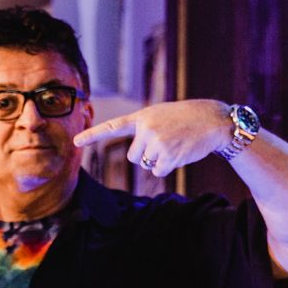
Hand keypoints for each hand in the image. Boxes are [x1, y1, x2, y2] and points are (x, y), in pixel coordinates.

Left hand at [74, 98, 233, 178]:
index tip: (75, 142)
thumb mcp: (161, 115)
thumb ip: (144, 129)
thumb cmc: (186, 118)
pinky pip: (158, 172)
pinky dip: (168, 167)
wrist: (212, 120)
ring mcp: (156, 143)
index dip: (92, 135)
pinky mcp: (168, 156)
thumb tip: (138, 158)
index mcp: (142, 117)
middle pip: (133, 157)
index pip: (112, 127)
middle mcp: (146, 129)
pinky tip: (180, 153)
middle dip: (146, 156)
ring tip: (175, 145)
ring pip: (146, 165)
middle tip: (164, 143)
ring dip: (159, 161)